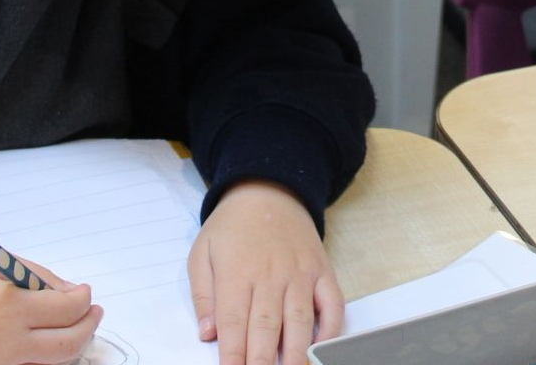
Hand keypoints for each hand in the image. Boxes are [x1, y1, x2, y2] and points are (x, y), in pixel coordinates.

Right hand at [0, 251, 100, 364]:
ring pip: (52, 364)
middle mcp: (5, 346)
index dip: (83, 299)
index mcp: (7, 308)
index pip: (68, 309)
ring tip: (70, 328)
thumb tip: (72, 294)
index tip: (84, 293)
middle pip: (68, 344)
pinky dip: (41, 361)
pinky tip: (42, 345)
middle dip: (88, 326)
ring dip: (68, 346)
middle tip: (92, 313)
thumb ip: (37, 275)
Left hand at [189, 180, 341, 364]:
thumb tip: (208, 333)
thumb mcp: (202, 253)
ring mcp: (300, 273)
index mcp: (237, 273)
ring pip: (300, 320)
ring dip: (296, 353)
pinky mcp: (322, 271)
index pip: (233, 324)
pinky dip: (331, 327)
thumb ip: (203, 296)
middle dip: (262, 362)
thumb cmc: (232, 227)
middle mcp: (271, 275)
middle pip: (266, 328)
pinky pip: (333, 302)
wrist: (269, 189)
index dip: (232, 355)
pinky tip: (322, 347)